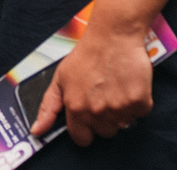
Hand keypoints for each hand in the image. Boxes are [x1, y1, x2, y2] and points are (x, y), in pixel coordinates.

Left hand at [29, 18, 154, 146]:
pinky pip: (140, 113)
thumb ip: (48, 108)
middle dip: (104, 118)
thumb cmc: (85, 56)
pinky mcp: (139, 102)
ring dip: (121, 110)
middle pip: (105, 132)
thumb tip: (36, 131)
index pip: (81, 138)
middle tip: (103, 94)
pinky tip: (129, 84)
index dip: (85, 130)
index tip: (89, 118)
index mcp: (75, 108)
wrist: (112, 36)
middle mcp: (96, 112)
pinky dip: (137, 102)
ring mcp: (119, 108)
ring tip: (115, 87)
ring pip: (123, 123)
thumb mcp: (60, 79)